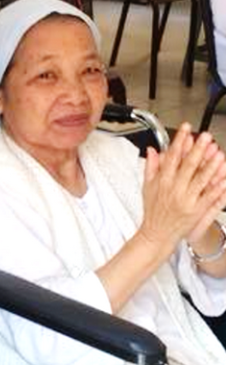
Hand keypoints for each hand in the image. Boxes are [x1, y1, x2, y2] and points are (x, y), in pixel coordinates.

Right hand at [140, 124, 225, 252]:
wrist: (157, 234)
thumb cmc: (153, 211)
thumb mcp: (146, 187)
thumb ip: (150, 167)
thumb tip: (151, 150)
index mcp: (162, 182)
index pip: (171, 157)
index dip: (179, 142)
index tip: (186, 130)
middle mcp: (174, 190)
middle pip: (188, 166)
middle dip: (197, 149)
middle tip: (205, 137)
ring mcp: (186, 200)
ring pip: (201, 179)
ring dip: (210, 165)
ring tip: (218, 153)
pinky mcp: (196, 210)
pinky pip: (209, 196)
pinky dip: (217, 186)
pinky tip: (224, 176)